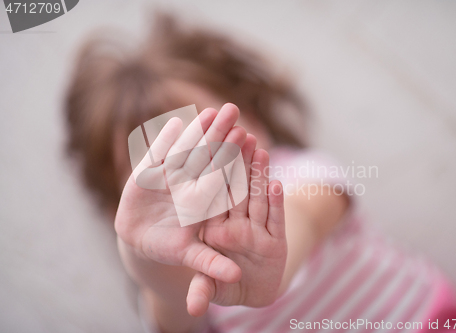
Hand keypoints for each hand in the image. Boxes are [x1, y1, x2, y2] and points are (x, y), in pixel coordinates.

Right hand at [115, 104, 246, 283]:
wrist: (142, 239)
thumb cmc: (170, 248)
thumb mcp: (191, 258)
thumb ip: (211, 265)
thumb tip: (236, 278)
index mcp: (204, 202)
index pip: (220, 175)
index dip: (231, 156)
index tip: (245, 137)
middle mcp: (190, 185)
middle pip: (207, 156)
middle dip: (219, 134)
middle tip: (233, 109)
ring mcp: (170, 178)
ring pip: (185, 150)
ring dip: (197, 130)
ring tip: (211, 108)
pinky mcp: (150, 174)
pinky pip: (158, 155)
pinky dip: (164, 141)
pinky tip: (175, 122)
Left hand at [186, 135, 287, 316]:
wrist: (252, 292)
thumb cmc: (225, 286)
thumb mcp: (213, 287)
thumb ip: (204, 288)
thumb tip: (195, 307)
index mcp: (213, 227)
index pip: (210, 196)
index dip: (211, 172)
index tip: (209, 148)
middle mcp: (234, 225)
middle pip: (235, 188)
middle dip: (236, 161)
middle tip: (236, 133)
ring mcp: (255, 230)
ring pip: (256, 197)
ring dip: (257, 174)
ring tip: (259, 148)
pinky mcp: (275, 241)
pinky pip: (275, 218)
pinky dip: (275, 202)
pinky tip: (276, 183)